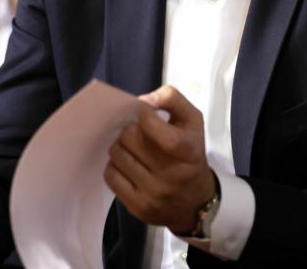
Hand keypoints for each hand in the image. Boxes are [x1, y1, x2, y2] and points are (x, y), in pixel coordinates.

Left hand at [104, 85, 215, 233]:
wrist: (195, 201)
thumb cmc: (191, 153)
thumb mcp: (192, 121)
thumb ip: (172, 99)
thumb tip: (145, 99)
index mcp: (187, 151)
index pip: (152, 127)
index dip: (144, 115)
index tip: (145, 114)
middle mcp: (171, 174)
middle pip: (129, 138)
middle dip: (130, 129)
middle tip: (137, 132)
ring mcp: (153, 193)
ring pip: (117, 155)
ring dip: (121, 146)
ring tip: (132, 148)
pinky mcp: (137, 207)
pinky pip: (111, 176)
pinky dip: (115, 165)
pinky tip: (127, 164)